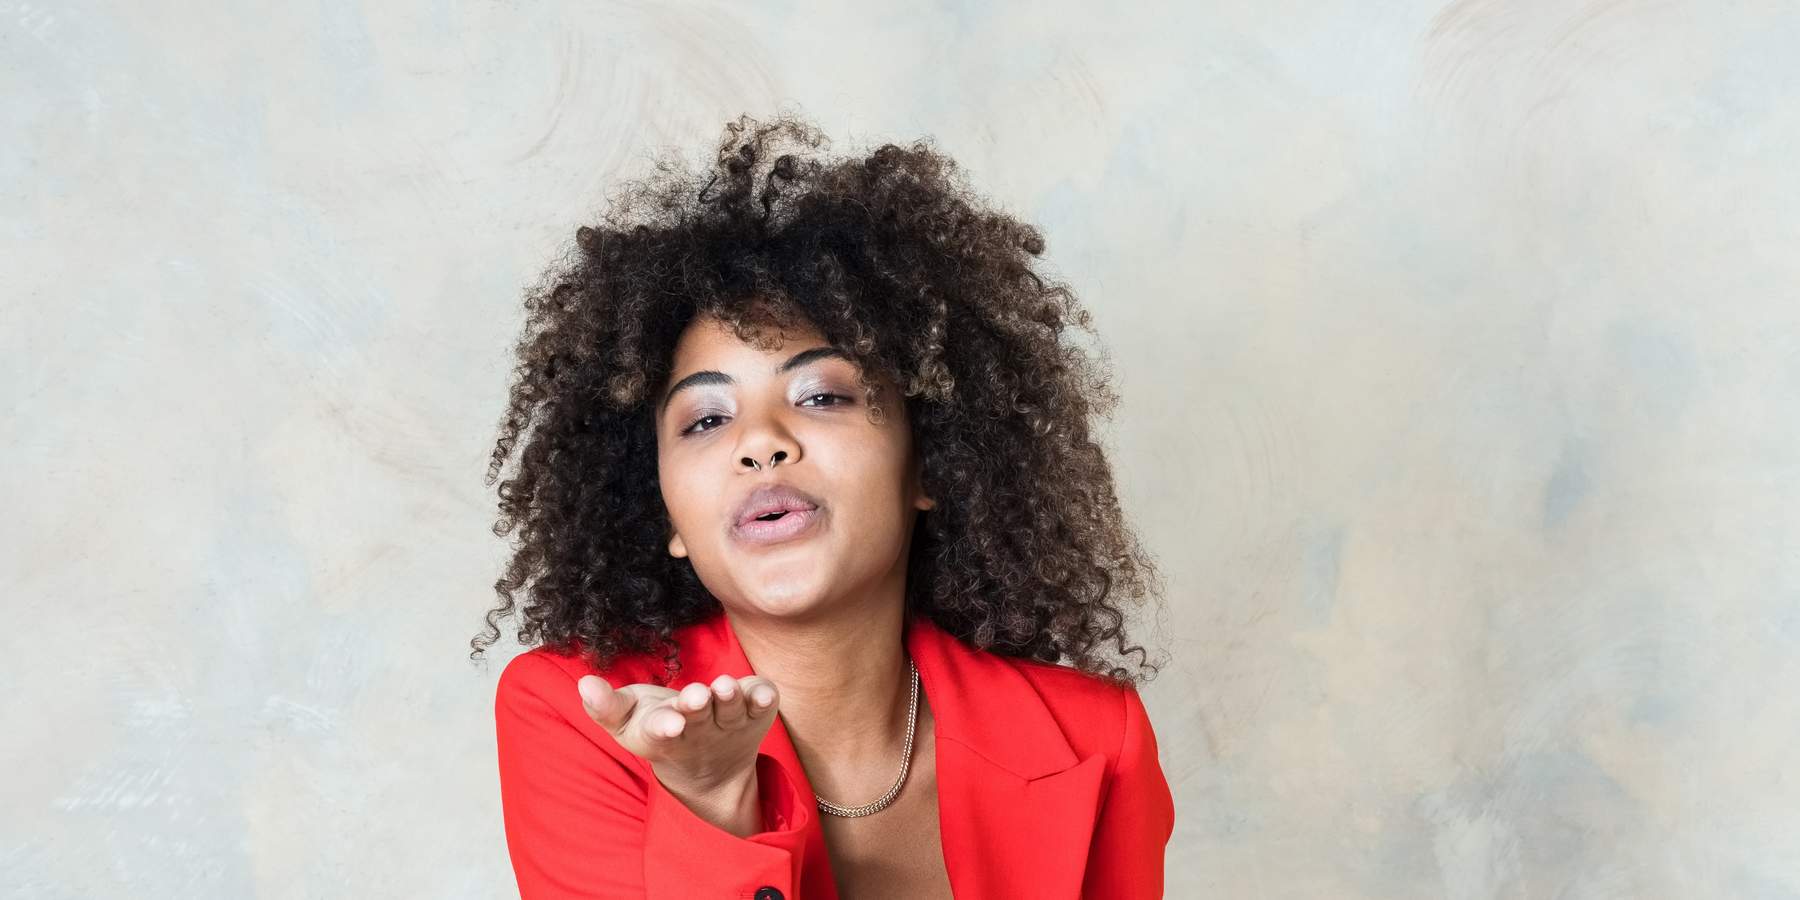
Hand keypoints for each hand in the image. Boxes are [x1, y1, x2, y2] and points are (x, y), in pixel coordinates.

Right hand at [577, 671, 781, 792]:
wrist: (707, 769)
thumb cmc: (658, 728)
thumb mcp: (626, 721)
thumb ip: (606, 706)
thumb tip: (586, 683)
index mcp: (663, 734)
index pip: (661, 732)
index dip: (665, 726)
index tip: (671, 722)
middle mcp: (700, 731)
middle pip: (699, 718)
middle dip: (698, 706)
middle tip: (698, 695)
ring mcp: (730, 725)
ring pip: (732, 712)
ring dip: (730, 699)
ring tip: (725, 686)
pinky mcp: (756, 716)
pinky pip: (763, 707)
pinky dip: (764, 699)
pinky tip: (765, 692)